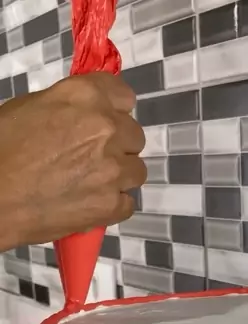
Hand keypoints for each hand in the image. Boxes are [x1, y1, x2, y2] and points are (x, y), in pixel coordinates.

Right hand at [0, 72, 145, 249]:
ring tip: (92, 182)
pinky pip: (127, 204)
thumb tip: (83, 115)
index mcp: (86, 97)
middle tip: (92, 157)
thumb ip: (69, 107)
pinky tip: (90, 203)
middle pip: (135, 136)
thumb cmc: (2, 148)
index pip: (125, 96)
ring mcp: (113, 170)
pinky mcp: (110, 205)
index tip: (105, 121)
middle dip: (118, 145)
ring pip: (136, 171)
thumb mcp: (32, 107)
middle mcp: (107, 129)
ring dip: (119, 176)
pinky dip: (112, 205)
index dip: (115, 111)